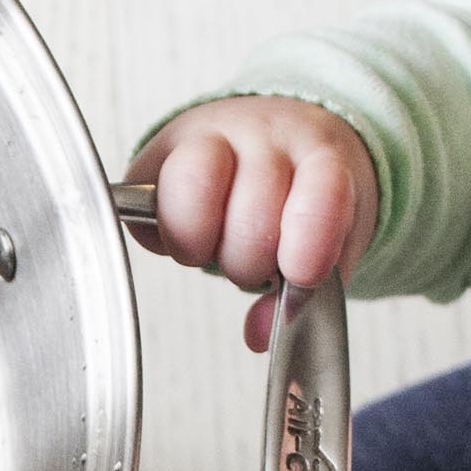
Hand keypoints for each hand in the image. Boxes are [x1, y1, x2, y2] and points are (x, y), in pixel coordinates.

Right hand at [125, 97, 380, 351]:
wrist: (282, 139)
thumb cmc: (307, 197)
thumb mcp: (329, 243)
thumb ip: (306, 294)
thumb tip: (258, 334)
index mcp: (321, 155)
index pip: (318, 196)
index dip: (308, 244)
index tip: (299, 274)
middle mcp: (265, 136)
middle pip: (250, 217)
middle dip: (250, 261)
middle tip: (256, 261)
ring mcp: (207, 137)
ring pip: (190, 193)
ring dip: (199, 245)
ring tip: (214, 246)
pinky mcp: (157, 153)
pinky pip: (141, 204)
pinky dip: (157, 237)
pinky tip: (180, 237)